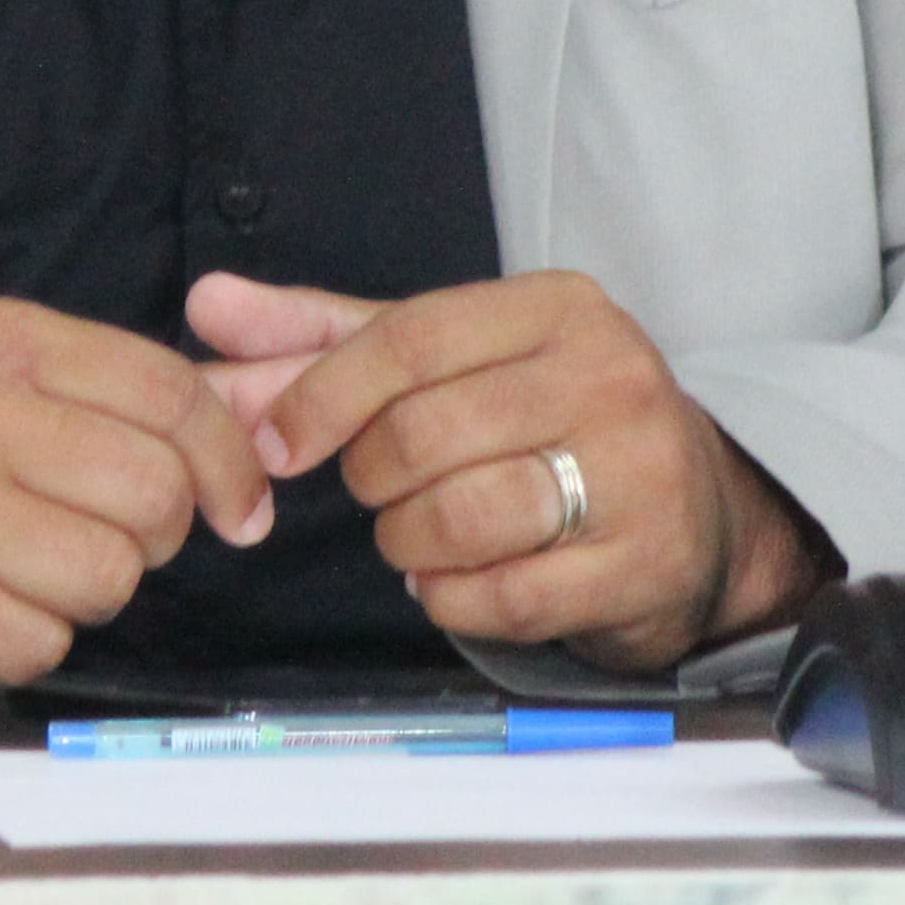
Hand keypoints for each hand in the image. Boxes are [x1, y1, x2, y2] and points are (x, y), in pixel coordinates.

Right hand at [0, 297, 278, 706]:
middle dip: (149, 537)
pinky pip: (39, 643)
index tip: (241, 510)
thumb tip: (269, 431)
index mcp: (0, 342)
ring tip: (24, 574)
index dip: (229, 462)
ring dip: (85, 597)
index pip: (167, 392)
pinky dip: (27, 644)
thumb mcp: (15, 391)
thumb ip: (133, 404)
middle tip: (99, 540)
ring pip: (105, 576)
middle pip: (151, 492)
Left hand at [184, 269, 832, 670]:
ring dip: (407, 543)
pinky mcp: (644, 565)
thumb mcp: (444, 360)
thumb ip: (322, 336)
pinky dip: (453, 599)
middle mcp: (609, 374)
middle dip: (370, 480)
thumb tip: (206, 304)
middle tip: (378, 493)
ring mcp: (637, 472)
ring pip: (459, 518)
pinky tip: (458, 581)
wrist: (698, 514)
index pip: (409, 339)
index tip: (277, 444)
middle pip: (423, 434)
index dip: (323, 395)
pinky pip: (502, 595)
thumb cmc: (546, 423)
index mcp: (557, 307)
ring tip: (418, 537)